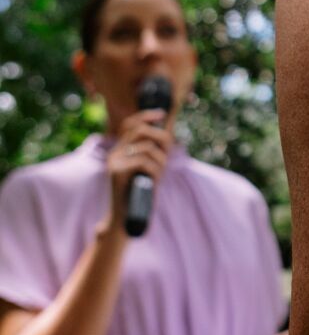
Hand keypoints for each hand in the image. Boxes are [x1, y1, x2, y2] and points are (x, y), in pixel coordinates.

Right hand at [103, 111, 172, 234]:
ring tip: (159, 174)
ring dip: (160, 160)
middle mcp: (114, 153)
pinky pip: (144, 161)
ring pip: (146, 146)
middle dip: (161, 140)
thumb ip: (152, 153)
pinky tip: (154, 181)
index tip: (162, 115)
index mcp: (120, 151)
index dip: (147, 116)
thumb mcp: (148, 170)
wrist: (124, 220)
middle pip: (141, 130)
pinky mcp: (116, 172)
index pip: (131, 124)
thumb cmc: (139, 195)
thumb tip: (167, 132)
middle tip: (166, 156)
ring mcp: (114, 162)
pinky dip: (155, 170)